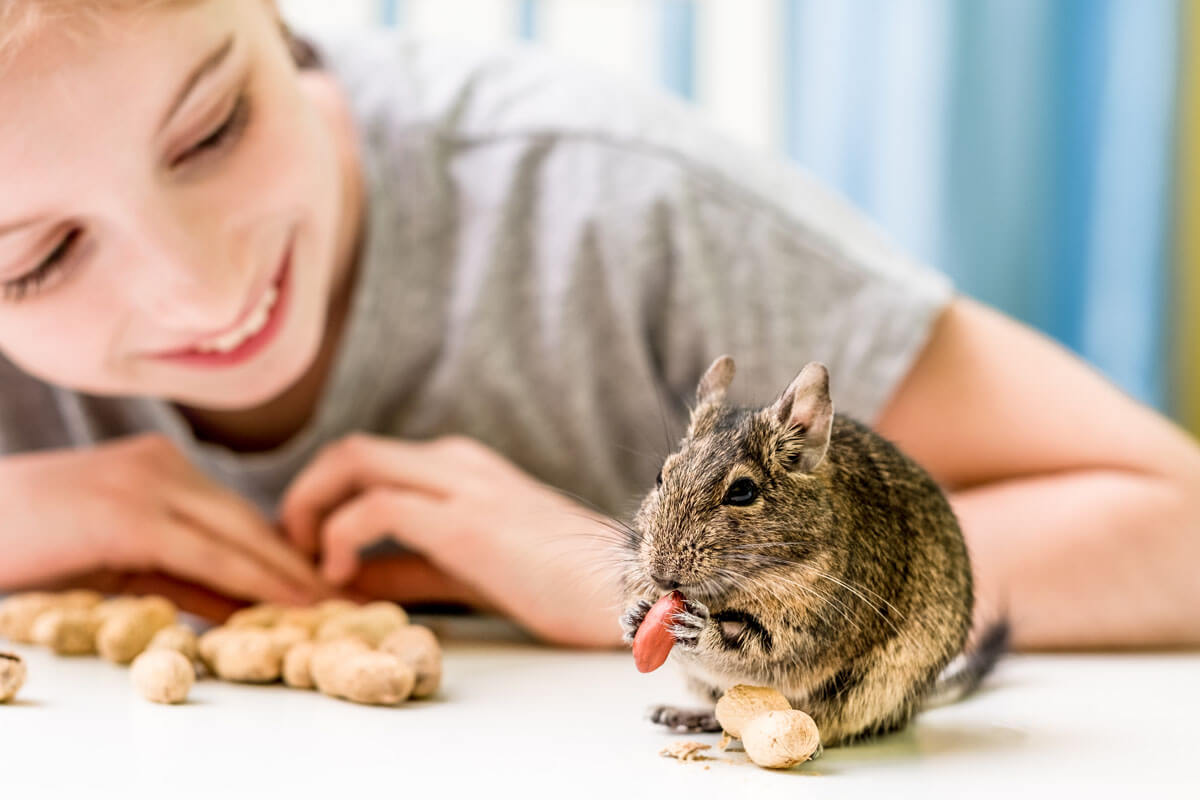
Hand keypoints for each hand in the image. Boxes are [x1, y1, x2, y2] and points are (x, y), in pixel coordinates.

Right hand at [0, 434, 327, 604]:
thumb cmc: (27, 545)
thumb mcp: (115, 558)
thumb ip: (177, 575)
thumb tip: (239, 606)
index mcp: (160, 465)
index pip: (236, 514)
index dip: (281, 550)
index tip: (321, 582)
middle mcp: (163, 465)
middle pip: (248, 520)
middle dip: (297, 562)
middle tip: (344, 596)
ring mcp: (147, 484)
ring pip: (237, 534)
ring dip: (286, 573)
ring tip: (329, 607)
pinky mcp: (130, 517)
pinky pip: (207, 555)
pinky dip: (252, 582)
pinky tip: (287, 604)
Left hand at [280, 434, 627, 646]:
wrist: (626, 594)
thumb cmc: (558, 588)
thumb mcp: (467, 572)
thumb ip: (406, 568)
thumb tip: (345, 578)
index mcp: (460, 469)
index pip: (370, 462)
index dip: (322, 500)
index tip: (305, 550)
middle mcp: (456, 462)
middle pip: (350, 450)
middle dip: (305, 495)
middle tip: (292, 548)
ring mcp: (461, 484)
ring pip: (353, 460)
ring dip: (311, 508)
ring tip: (308, 562)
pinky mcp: (465, 520)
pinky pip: (376, 508)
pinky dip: (341, 537)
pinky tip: (341, 577)